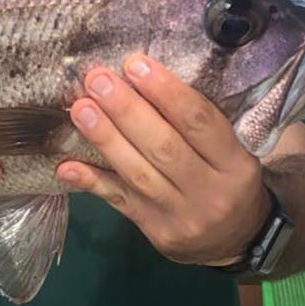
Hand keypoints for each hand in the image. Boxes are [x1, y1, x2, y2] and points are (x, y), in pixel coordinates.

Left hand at [55, 55, 270, 265]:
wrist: (238, 241)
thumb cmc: (228, 178)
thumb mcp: (231, 150)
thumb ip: (198, 123)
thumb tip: (144, 80)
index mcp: (235, 163)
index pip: (200, 122)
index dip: (166, 92)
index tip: (135, 64)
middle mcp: (210, 191)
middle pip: (164, 147)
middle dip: (126, 110)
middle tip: (97, 80)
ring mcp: (181, 216)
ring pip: (138, 173)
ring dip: (105, 139)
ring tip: (80, 109)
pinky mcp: (156, 232)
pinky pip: (120, 202)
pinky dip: (92, 182)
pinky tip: (66, 165)